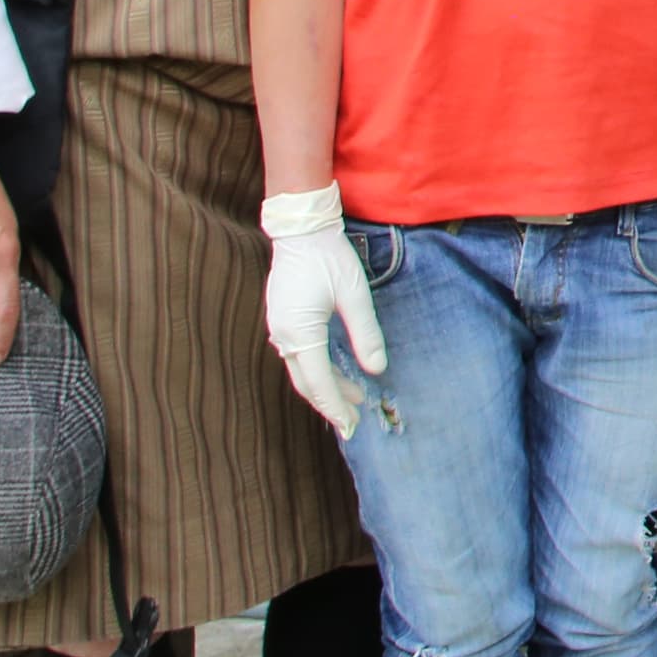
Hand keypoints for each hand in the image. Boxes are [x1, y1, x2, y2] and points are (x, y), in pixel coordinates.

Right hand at [261, 186, 383, 438]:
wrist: (301, 230)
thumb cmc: (329, 258)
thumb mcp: (355, 295)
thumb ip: (366, 334)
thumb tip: (377, 370)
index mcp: (301, 333)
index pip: (319, 383)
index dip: (336, 407)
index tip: (351, 427)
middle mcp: (284, 336)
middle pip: (307, 382)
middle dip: (331, 403)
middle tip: (355, 420)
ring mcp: (279, 328)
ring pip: (302, 369)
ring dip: (326, 385)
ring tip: (355, 396)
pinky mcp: (282, 320)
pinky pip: (298, 355)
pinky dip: (317, 369)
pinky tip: (336, 371)